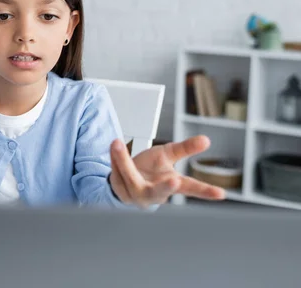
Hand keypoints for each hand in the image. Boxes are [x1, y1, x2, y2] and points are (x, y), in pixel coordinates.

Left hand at [109, 135, 225, 208]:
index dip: (205, 192)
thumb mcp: (168, 156)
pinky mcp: (119, 189)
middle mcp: (153, 193)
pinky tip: (114, 146)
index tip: (220, 194)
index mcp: (170, 185)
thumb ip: (184, 148)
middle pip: (159, 192)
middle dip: (166, 188)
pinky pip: (116, 172)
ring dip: (123, 161)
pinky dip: (114, 157)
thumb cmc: (150, 171)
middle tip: (175, 180)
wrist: (125, 180)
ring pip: (130, 178)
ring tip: (117, 144)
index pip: (191, 189)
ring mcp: (135, 193)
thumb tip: (206, 140)